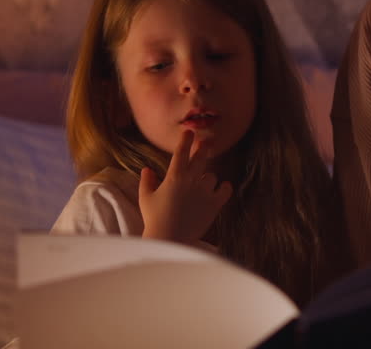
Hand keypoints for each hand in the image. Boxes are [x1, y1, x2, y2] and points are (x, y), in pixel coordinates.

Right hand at [138, 130, 232, 244]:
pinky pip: (225, 190)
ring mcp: (204, 192)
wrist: (169, 238)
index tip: (189, 132)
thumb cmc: (154, 218)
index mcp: (174, 177)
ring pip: (211, 176)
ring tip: (202, 185)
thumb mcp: (146, 198)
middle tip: (207, 143)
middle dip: (204, 148)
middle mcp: (191, 180)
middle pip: (201, 158)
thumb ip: (147, 181)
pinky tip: (222, 189)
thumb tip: (146, 169)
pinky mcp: (214, 204)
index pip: (181, 153)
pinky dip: (224, 188)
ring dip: (207, 178)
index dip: (186, 140)